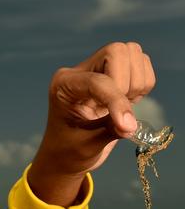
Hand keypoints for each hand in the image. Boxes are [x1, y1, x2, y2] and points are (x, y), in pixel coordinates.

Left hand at [28, 41, 155, 206]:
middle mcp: (80, 71)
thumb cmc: (68, 151)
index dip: (116, 101)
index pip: (97, 80)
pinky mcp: (115, 75)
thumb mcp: (86, 145)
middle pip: (117, 51)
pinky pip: (142, 66)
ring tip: (123, 109)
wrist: (65, 156)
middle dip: (126, 84)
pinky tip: (128, 103)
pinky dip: (144, 84)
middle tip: (119, 112)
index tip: (126, 127)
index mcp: (63, 85)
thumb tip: (131, 124)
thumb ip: (110, 131)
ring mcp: (98, 69)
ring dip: (137, 83)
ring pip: (132, 54)